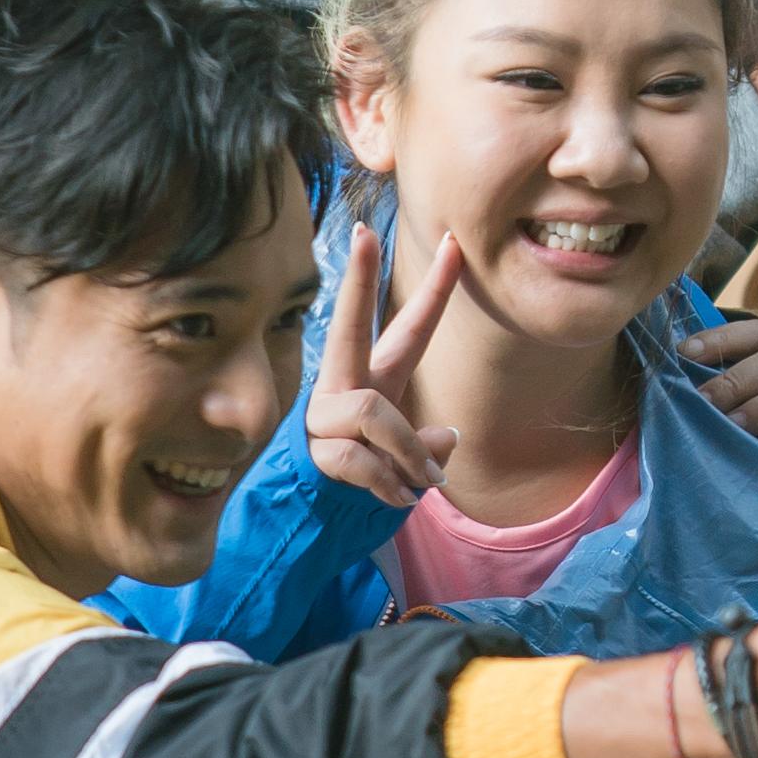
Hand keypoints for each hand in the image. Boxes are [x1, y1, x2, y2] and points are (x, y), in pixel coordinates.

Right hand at [305, 220, 462, 507]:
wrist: (305, 523)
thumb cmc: (360, 482)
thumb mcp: (404, 461)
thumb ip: (426, 444)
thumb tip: (446, 436)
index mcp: (373, 380)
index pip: (408, 328)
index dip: (434, 288)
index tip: (452, 241)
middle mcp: (343, 387)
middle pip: (351, 325)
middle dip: (359, 279)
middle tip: (364, 233)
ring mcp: (323, 416)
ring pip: (372, 410)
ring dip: (407, 451)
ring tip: (424, 483)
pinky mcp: (312, 450)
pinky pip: (360, 457)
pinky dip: (389, 482)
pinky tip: (399, 499)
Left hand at [683, 317, 757, 434]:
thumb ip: (756, 373)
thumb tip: (699, 389)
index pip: (744, 328)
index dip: (713, 336)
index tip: (680, 350)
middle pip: (753, 340)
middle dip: (716, 356)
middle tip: (686, 380)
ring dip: (733, 386)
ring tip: (704, 406)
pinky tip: (739, 426)